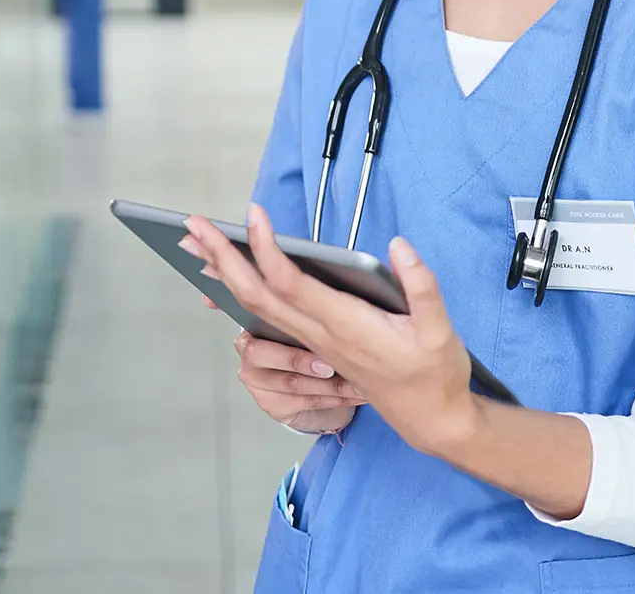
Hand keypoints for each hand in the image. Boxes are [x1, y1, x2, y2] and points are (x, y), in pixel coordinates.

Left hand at [182, 205, 477, 457]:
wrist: (430, 420)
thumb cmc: (435, 375)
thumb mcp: (440, 330)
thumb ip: (421, 286)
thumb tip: (399, 246)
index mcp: (345, 326)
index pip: (291, 284)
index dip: (267, 249)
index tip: (253, 215)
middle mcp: (320, 334)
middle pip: (257, 295)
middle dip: (223, 257)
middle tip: (193, 224)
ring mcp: (313, 342)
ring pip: (255, 307)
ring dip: (223, 272)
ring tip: (196, 242)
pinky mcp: (314, 344)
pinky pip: (267, 317)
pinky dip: (240, 291)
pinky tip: (226, 277)